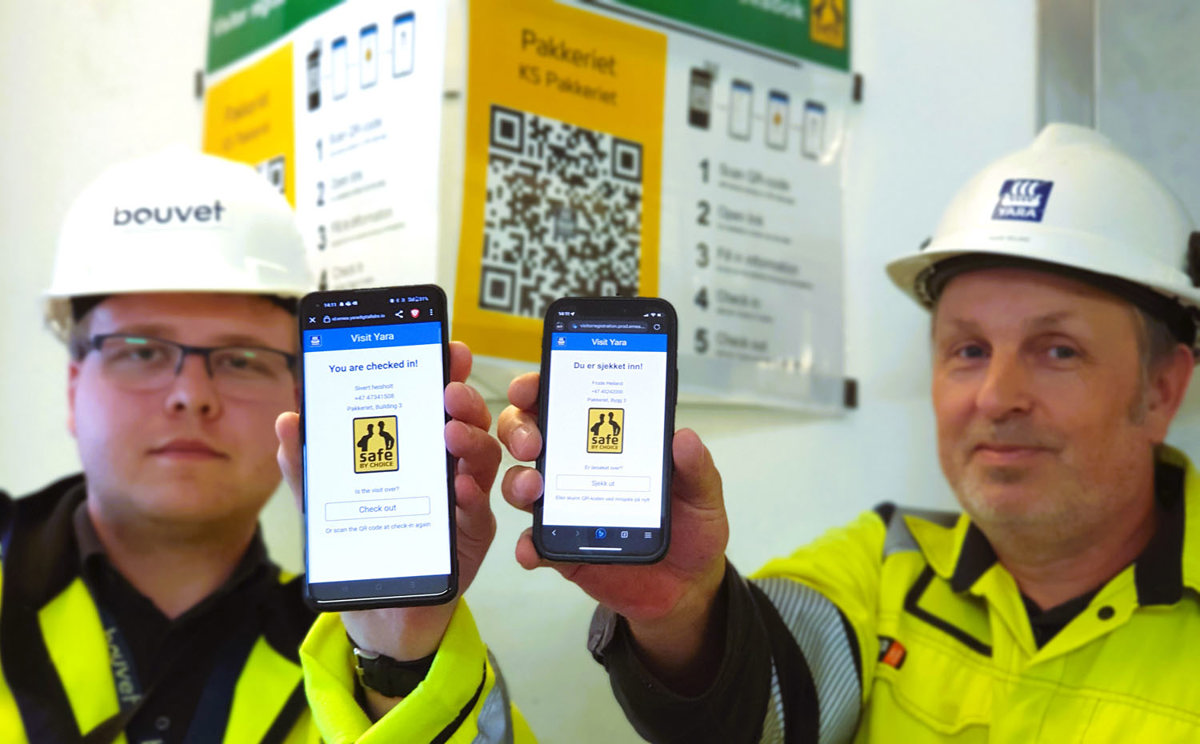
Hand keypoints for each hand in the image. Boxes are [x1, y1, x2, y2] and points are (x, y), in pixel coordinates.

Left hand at [275, 341, 499, 666]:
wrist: (379, 608)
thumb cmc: (363, 539)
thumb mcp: (325, 500)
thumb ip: (308, 464)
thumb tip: (288, 422)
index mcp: (416, 446)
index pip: (436, 399)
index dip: (448, 371)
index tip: (451, 349)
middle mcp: (446, 464)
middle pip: (468, 420)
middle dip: (465, 399)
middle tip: (450, 391)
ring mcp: (463, 496)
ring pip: (483, 456)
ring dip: (471, 439)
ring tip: (450, 433)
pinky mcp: (471, 533)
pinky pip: (481, 508)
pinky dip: (472, 492)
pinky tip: (459, 486)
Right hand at [498, 372, 728, 688]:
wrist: (688, 585)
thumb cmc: (692, 525)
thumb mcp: (703, 493)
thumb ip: (696, 467)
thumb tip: (685, 437)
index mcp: (608, 439)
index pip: (564, 401)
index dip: (539, 387)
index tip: (530, 388)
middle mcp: (576, 466)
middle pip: (529, 435)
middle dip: (519, 430)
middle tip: (532, 442)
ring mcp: (564, 506)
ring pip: (521, 484)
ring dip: (518, 482)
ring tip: (534, 489)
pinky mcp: (561, 547)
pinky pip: (534, 543)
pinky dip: (528, 545)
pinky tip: (533, 547)